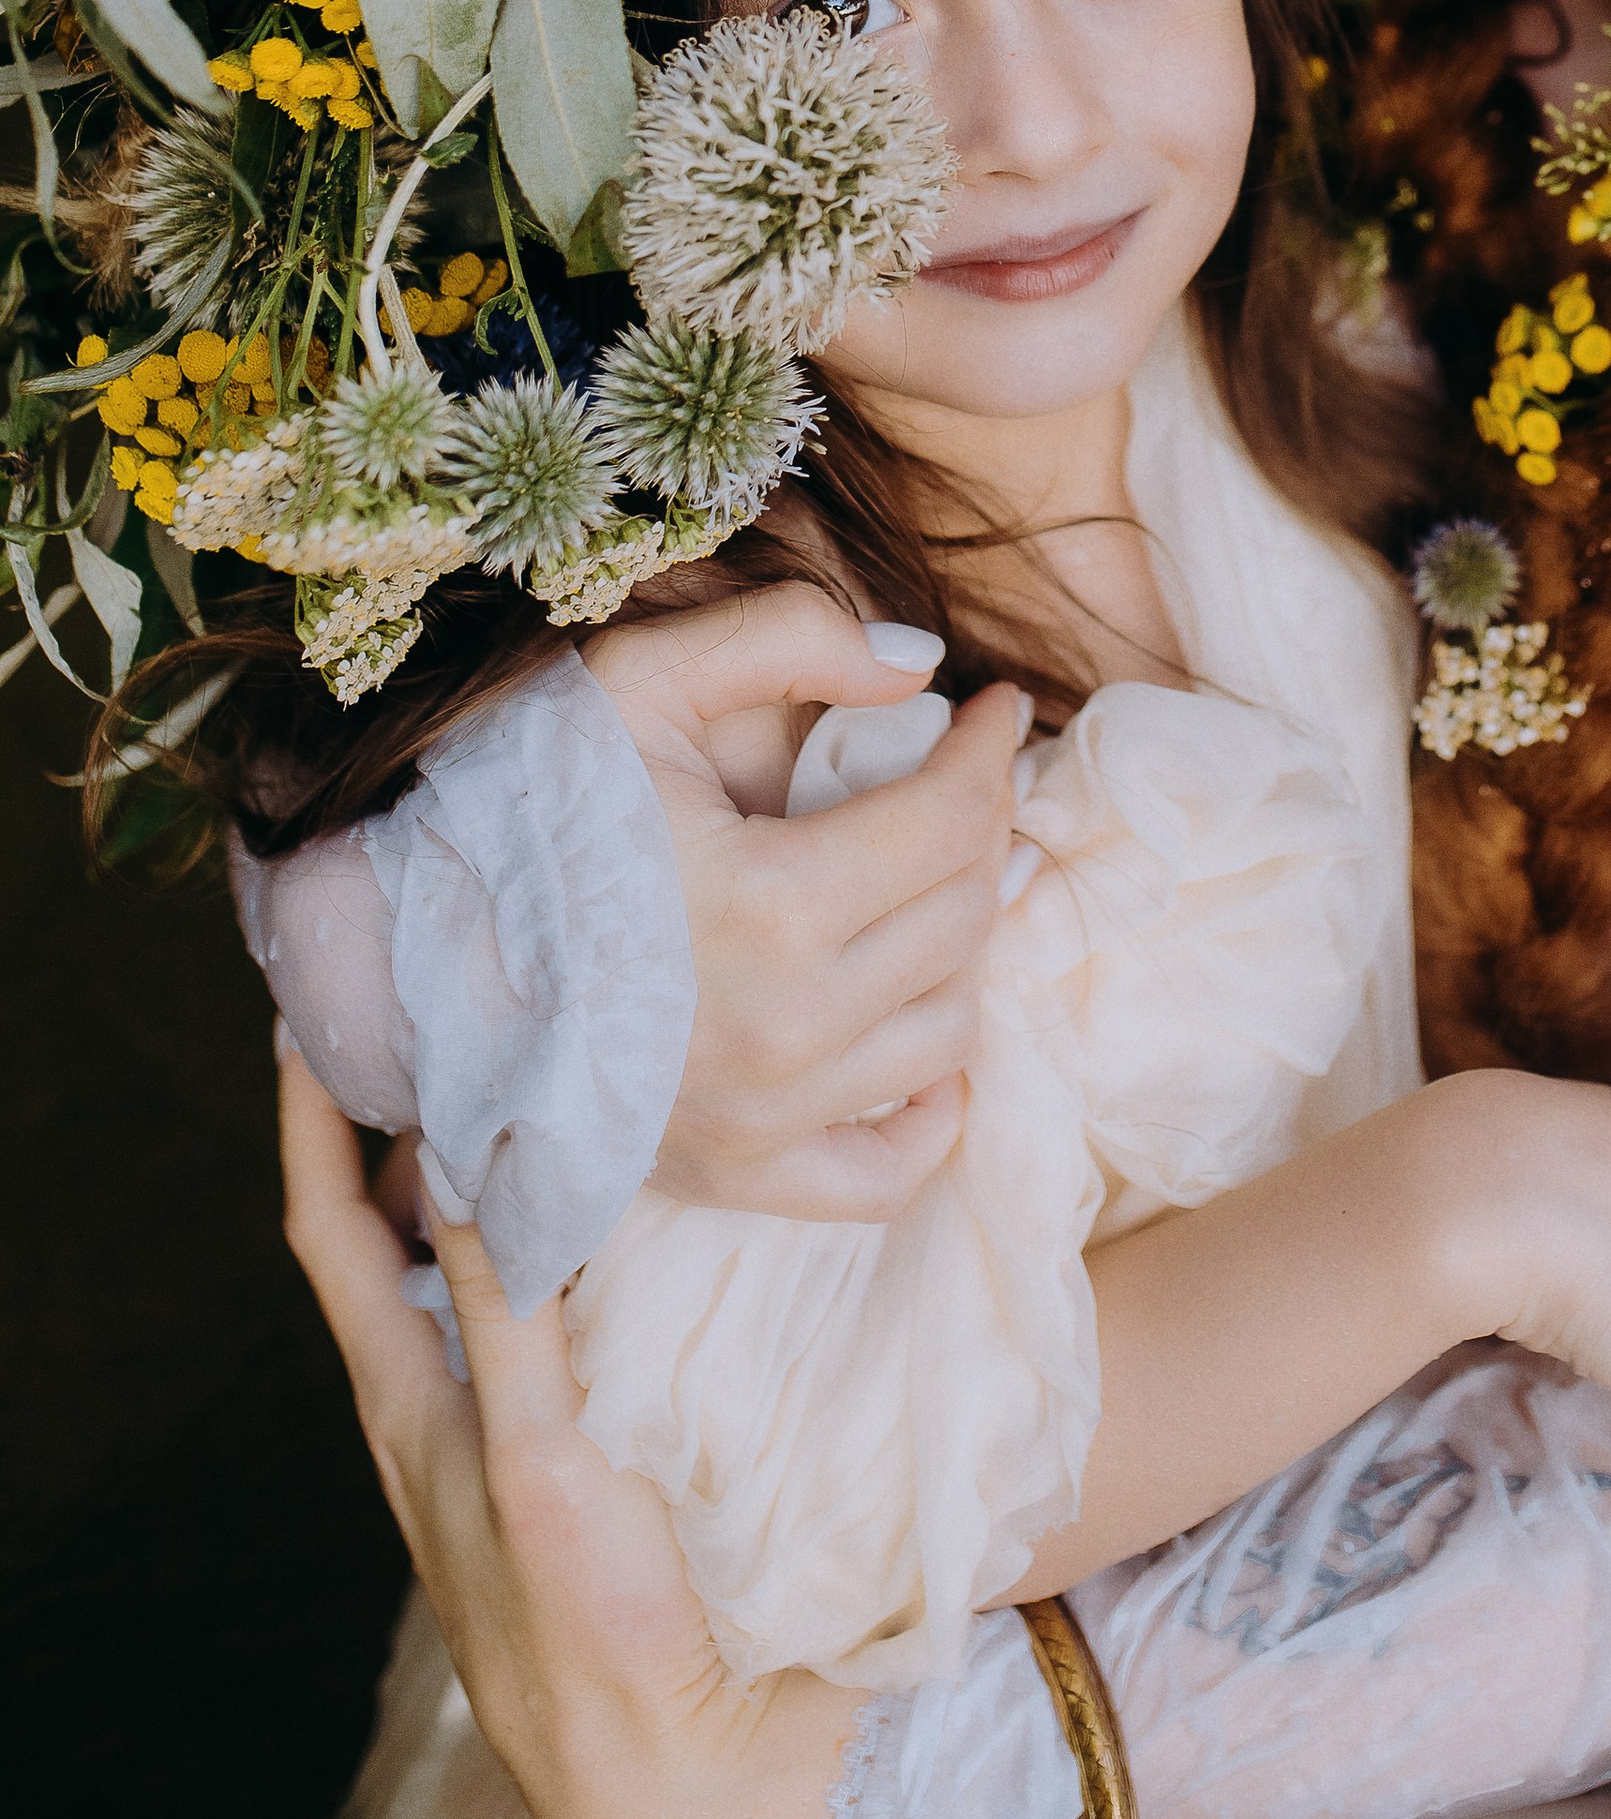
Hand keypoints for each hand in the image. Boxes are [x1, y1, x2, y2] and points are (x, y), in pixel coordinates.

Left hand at [280, 1042, 845, 1818]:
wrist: (668, 1756)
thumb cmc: (585, 1619)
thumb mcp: (533, 1457)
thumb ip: (507, 1311)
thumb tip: (461, 1153)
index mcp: (406, 1394)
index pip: (329, 1223)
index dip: (311, 1118)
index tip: (313, 1011)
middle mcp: (442, 1386)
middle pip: (390, 1221)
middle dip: (394, 1112)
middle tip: (435, 1001)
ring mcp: (505, 1407)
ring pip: (468, 1249)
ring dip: (477, 1156)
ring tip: (524, 1060)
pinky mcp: (575, 1425)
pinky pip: (546, 1292)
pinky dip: (557, 1218)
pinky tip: (615, 1181)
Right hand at [585, 585, 1018, 1221]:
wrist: (404, 951)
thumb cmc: (525, 804)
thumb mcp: (642, 680)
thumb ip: (786, 638)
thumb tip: (919, 665)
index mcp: (774, 904)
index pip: (948, 818)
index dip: (989, 749)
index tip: (998, 707)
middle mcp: (788, 1029)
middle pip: (960, 917)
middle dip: (982, 828)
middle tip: (965, 777)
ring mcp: (766, 1120)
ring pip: (946, 1030)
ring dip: (964, 947)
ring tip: (940, 881)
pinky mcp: (736, 1179)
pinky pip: (887, 1171)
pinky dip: (930, 1109)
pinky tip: (926, 1040)